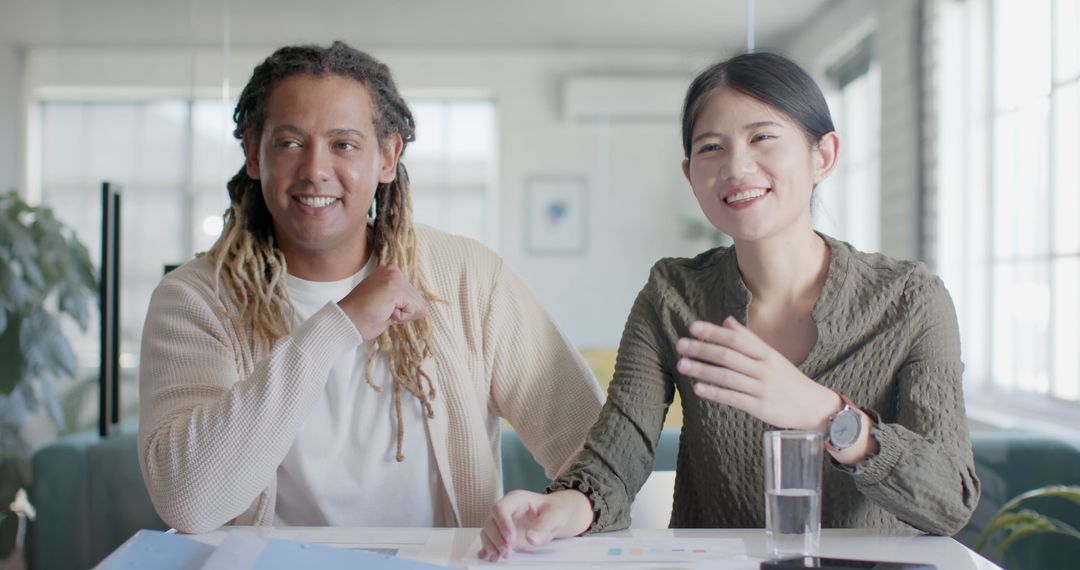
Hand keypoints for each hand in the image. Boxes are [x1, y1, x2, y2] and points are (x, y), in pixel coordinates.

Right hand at [336, 265, 427, 339]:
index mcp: (390, 272)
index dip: (400, 308)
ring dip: (402, 315)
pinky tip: (384, 312)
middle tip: (380, 310)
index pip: (412, 295)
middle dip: (403, 311)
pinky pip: (414, 309)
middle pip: (417, 299)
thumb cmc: (363, 317)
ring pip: (417, 305)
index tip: (380, 307)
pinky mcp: (395, 288)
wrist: (346, 321)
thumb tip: (425, 309)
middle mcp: (393, 270)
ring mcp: (394, 278)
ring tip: (381, 311)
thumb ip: (404, 302)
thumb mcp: (389, 306)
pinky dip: (401, 317)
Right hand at [477, 490, 592, 561]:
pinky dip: (487, 549)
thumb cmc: (554, 511)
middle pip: (490, 521)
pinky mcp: (501, 534)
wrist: (554, 516)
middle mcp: (506, 510)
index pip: (500, 508)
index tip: (510, 539)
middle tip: (507, 551)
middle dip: (496, 538)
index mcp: (516, 499)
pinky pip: (489, 540)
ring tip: (499, 557)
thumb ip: (544, 525)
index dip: (502, 523)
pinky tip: (487, 556)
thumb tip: (531, 538)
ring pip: (487, 532)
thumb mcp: (555, 515)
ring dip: (490, 545)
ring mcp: (501, 522)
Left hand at [675, 317, 839, 429]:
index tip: (693, 327)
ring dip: (703, 370)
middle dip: (703, 349)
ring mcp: (762, 388)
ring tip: (682, 365)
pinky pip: (733, 398)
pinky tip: (698, 388)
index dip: (714, 332)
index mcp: (766, 353)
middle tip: (681, 345)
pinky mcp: (760, 407)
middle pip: (729, 356)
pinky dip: (715, 393)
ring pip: (728, 377)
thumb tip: (727, 321)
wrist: (814, 407)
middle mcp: (763, 368)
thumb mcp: (772, 356)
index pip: (736, 339)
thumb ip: (749, 339)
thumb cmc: (789, 379)